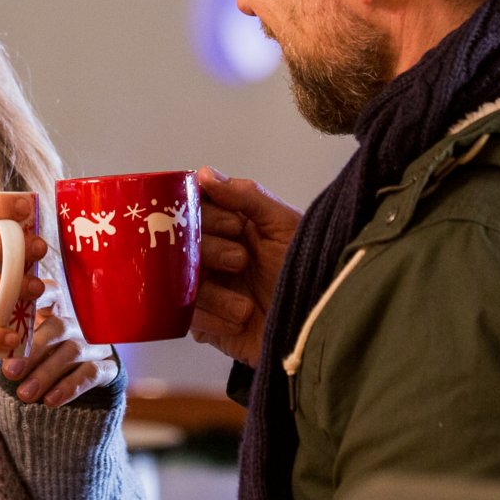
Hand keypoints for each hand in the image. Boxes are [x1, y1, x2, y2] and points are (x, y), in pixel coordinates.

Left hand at [1, 303, 117, 406]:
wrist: (78, 384)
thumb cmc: (44, 359)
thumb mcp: (29, 348)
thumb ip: (13, 344)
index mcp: (55, 312)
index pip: (51, 294)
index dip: (39, 294)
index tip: (23, 298)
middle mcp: (77, 325)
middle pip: (58, 328)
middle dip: (33, 350)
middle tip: (11, 372)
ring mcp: (94, 345)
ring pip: (72, 352)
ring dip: (46, 374)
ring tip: (24, 394)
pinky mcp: (108, 367)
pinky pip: (90, 374)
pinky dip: (69, 388)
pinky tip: (50, 401)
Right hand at [192, 166, 301, 367]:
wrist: (317, 325)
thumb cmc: (308, 272)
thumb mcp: (283, 225)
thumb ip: (246, 195)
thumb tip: (203, 173)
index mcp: (230, 226)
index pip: (194, 209)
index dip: (206, 215)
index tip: (234, 226)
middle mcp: (214, 254)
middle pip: (181, 244)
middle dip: (211, 251)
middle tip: (241, 261)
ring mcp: (208, 289)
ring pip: (181, 281)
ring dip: (215, 293)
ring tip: (246, 304)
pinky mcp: (205, 323)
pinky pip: (188, 317)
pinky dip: (215, 319)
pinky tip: (240, 321)